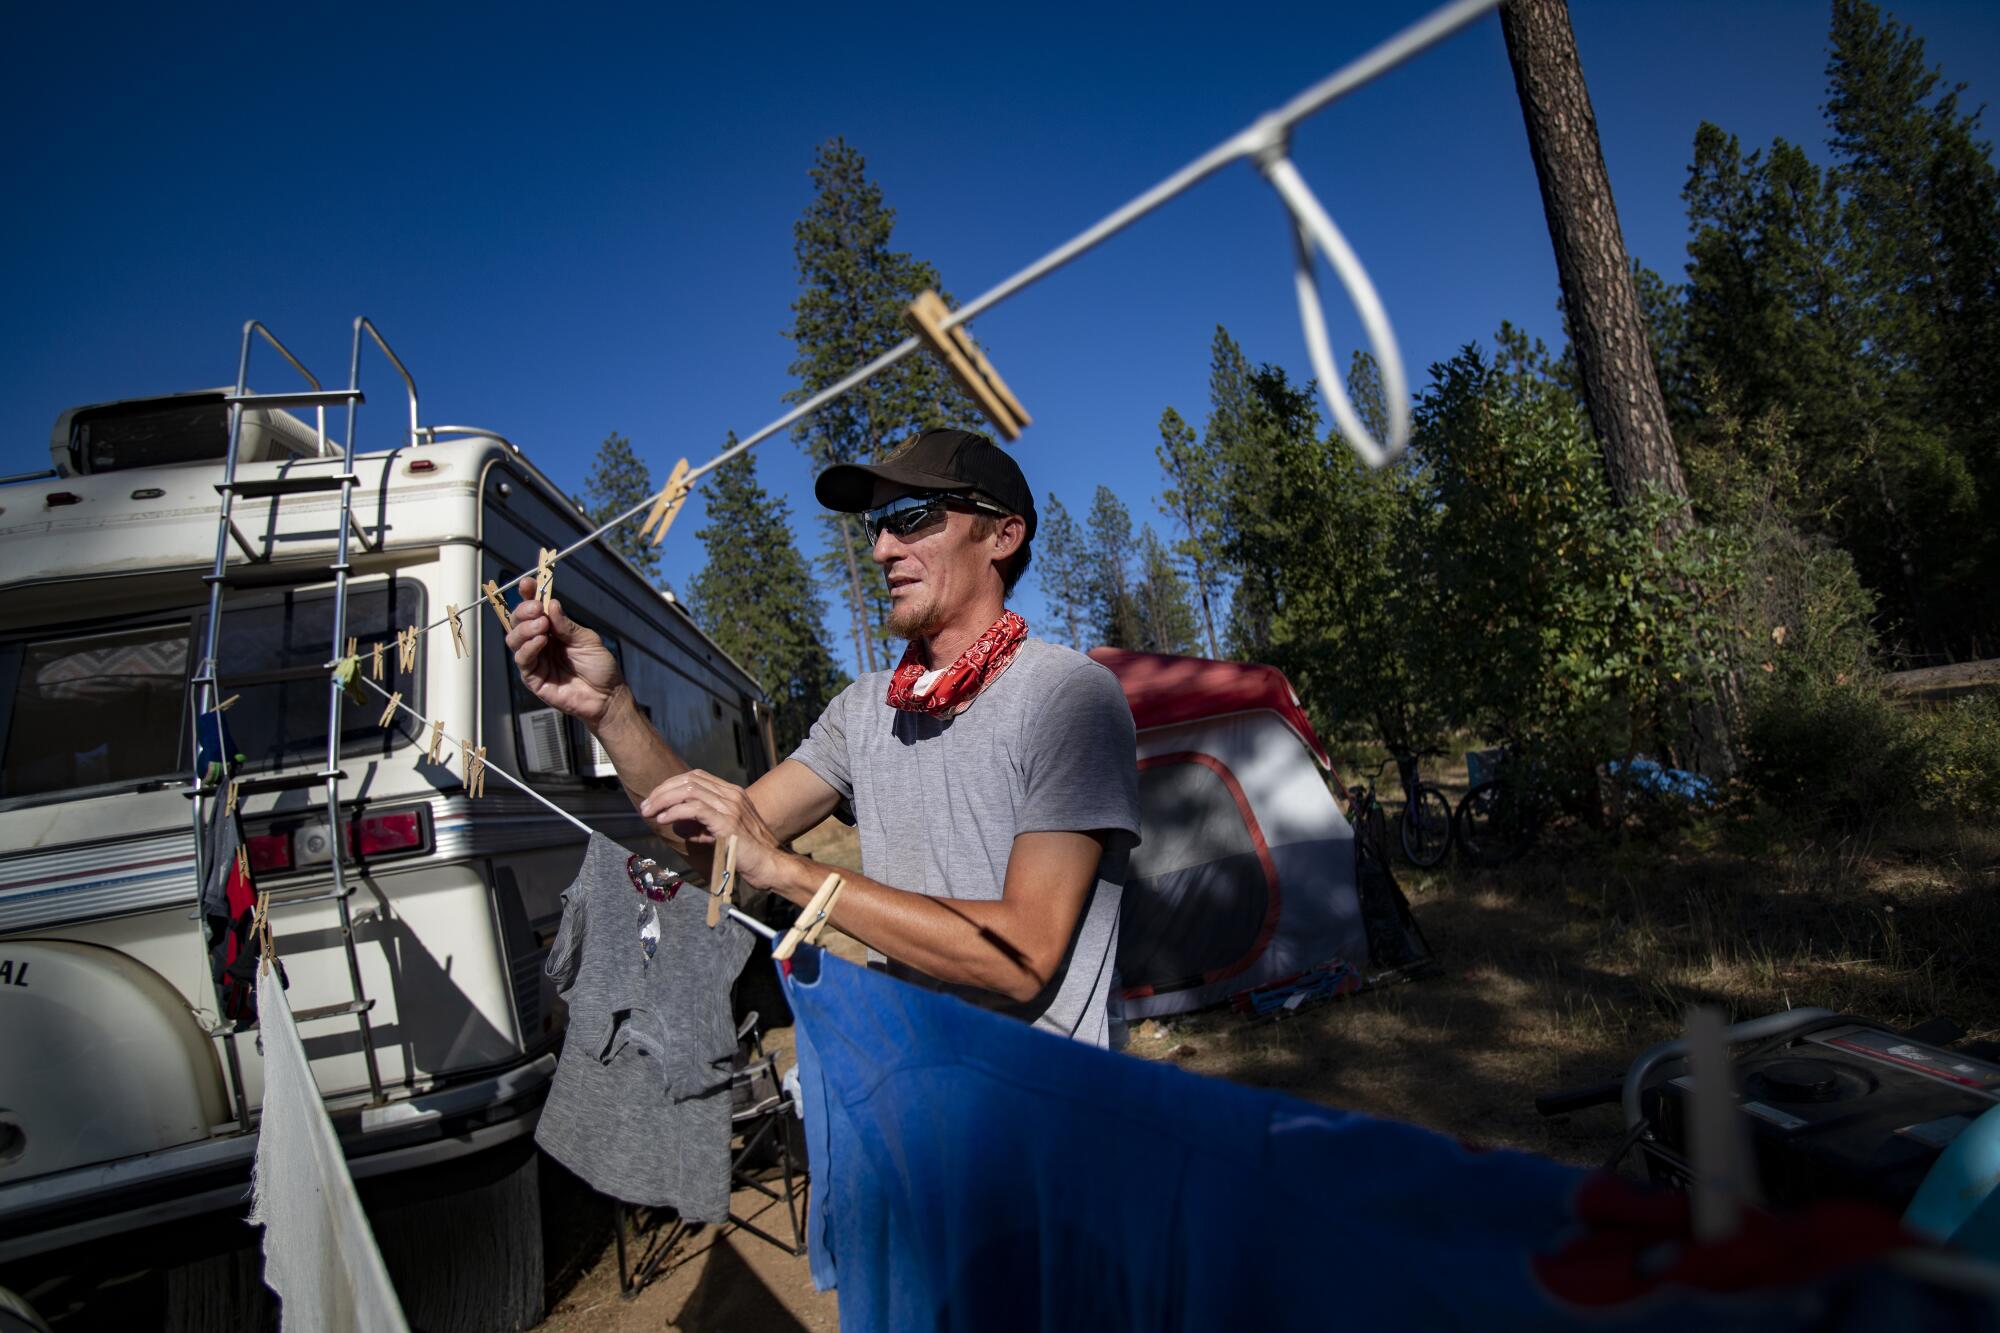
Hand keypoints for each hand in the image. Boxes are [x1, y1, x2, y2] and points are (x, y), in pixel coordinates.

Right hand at [506, 574, 623, 728]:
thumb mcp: (587, 640)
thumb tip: (550, 604)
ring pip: (514, 639)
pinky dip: (528, 647)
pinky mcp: (532, 678)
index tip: (528, 583)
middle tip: (536, 609)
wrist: (606, 696)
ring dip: (525, 629)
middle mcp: (540, 643)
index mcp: (552, 630)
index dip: (528, 595)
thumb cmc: (599, 667)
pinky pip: (522, 660)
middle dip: (523, 611)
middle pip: (518, 622)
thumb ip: (566, 625)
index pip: (534, 610)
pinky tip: (540, 641)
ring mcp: (535, 660)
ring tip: (542, 626)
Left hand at [639, 770, 790, 893]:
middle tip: (646, 806)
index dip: (671, 785)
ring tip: (649, 812)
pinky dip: (674, 811)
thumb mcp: (721, 833)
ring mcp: (731, 806)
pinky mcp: (727, 822)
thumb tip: (675, 823)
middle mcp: (732, 795)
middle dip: (662, 791)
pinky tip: (663, 820)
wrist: (771, 866)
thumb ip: (699, 825)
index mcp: (732, 794)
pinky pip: (694, 808)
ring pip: (689, 790)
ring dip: (663, 799)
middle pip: (689, 779)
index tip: (655, 799)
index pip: (696, 777)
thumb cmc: (748, 854)